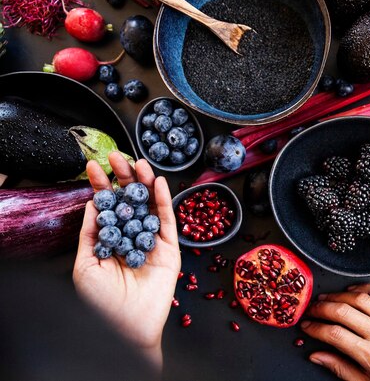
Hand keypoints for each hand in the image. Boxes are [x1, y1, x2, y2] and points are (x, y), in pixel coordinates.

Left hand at [73, 152, 180, 370]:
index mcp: (111, 241)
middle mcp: (132, 238)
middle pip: (129, 201)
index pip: (107, 207)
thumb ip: (92, 234)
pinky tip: (158, 183)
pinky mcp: (170, 249)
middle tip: (116, 157)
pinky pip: (168, 221)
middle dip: (124, 178)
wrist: (125, 326)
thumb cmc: (101, 302)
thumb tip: (92, 205)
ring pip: (150, 206)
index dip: (101, 187)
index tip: (93, 167)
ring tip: (138, 163)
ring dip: (145, 183)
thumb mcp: (86, 265)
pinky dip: (164, 201)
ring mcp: (152, 242)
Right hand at [301, 284, 369, 380]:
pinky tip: (356, 291)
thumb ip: (342, 368)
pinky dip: (367, 288)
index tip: (307, 326)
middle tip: (312, 309)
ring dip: (339, 295)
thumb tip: (318, 356)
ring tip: (328, 298)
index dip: (314, 327)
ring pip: (360, 298)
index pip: (333, 334)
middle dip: (321, 308)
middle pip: (342, 312)